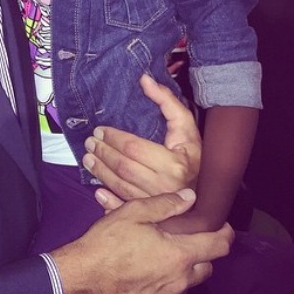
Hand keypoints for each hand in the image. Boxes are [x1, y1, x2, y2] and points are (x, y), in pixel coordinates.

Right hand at [51, 189, 232, 293]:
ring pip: (187, 284)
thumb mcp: (134, 213)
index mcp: (179, 255)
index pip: (218, 246)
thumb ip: (166, 204)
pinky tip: (144, 275)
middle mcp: (179, 282)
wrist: (82, 278)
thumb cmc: (107, 242)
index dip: (224, 233)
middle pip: (207, 268)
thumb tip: (190, 197)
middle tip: (184, 239)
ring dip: (181, 271)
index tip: (221, 226)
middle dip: (201, 253)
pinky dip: (163, 286)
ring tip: (159, 256)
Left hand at [83, 74, 199, 207]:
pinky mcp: (152, 215)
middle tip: (90, 141)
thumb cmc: (192, 153)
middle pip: (123, 167)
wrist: (206, 188)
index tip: (100, 129)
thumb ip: (166, 100)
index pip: (133, 148)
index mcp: (174, 164)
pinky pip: (125, 207)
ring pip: (120, 186)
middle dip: (103, 153)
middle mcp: (165, 187)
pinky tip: (97, 191)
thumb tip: (144, 79)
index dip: (113, 137)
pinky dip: (108, 200)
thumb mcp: (185, 123)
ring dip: (100, 171)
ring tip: (88, 158)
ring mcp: (157, 202)